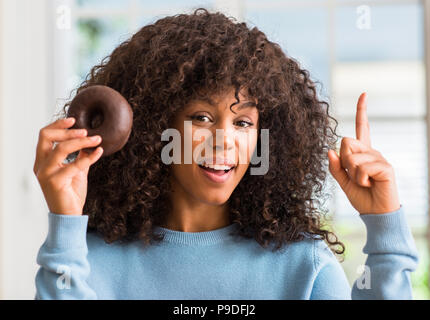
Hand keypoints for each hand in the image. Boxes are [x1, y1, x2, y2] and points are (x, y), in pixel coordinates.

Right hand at [33, 117, 102, 215]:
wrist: (69, 215)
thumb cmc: (71, 193)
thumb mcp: (76, 170)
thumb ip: (80, 156)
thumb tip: (89, 141)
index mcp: (42, 161)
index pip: (44, 136)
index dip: (58, 125)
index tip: (73, 120)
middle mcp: (41, 166)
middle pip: (47, 137)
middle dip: (67, 131)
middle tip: (86, 130)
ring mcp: (46, 174)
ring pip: (62, 148)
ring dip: (81, 141)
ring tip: (96, 139)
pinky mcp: (55, 182)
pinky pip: (75, 164)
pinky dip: (90, 156)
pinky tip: (99, 152)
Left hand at [328, 93, 400, 214]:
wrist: (375, 213)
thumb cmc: (361, 197)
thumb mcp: (343, 182)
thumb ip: (335, 167)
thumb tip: (329, 150)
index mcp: (362, 153)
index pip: (362, 128)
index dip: (361, 111)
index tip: (363, 94)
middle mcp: (372, 152)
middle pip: (346, 142)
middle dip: (344, 160)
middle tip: (354, 176)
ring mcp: (379, 158)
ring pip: (352, 156)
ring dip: (352, 174)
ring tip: (363, 182)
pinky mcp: (386, 167)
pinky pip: (362, 168)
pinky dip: (360, 179)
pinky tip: (370, 184)